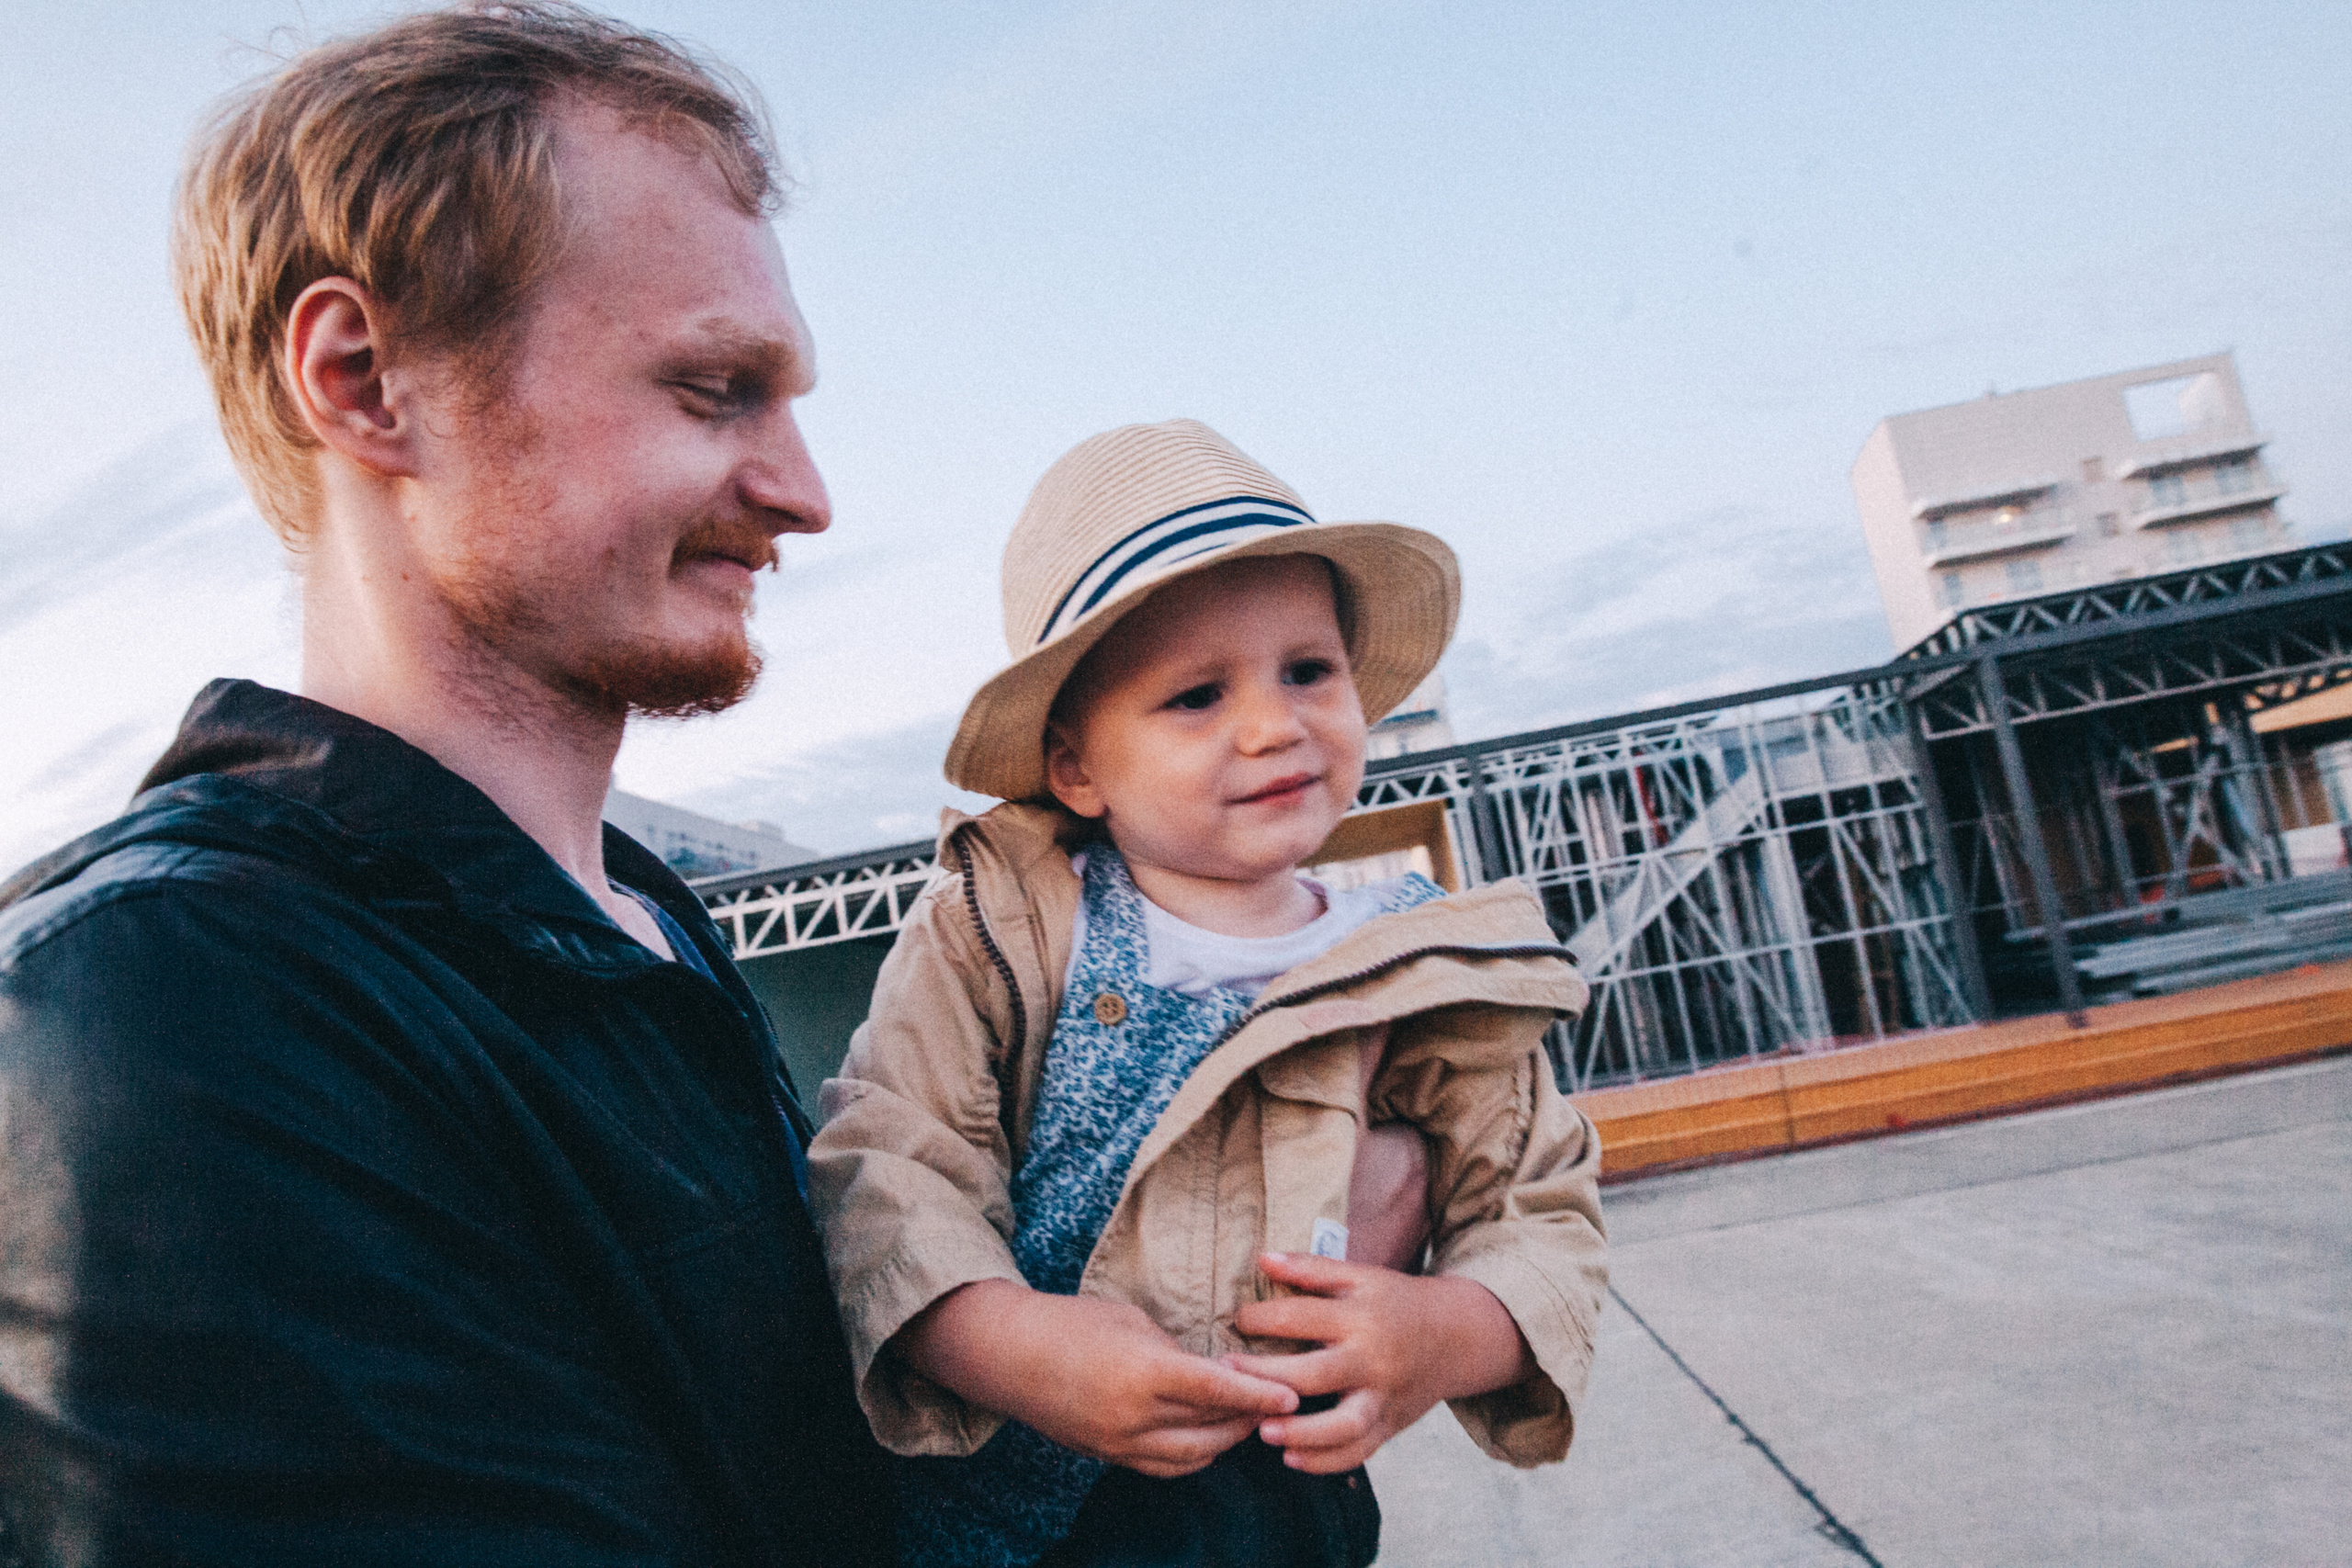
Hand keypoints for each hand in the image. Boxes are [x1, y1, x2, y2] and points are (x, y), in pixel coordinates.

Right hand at [896, 1280, 1300, 1476]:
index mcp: (1143, 1373)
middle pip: (1211, 1424)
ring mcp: (1119, 1443)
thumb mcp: (1131, 1322)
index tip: (1291, 1395)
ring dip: (1225, 1438)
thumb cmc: (1070, 1323)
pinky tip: (1209, 1437)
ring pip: (1193, 1454)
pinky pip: (1165, 1466)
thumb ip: (1175, 1351)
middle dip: (1249, 1414)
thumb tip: (1212, 1370)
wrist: (1008, 1356)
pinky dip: (1195, 1455)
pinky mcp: (1108, 1456)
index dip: (1258, 1394)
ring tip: (1248, 1418)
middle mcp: (1134, 1416)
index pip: (1216, 1389)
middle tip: (1277, 1398)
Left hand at [1226, 1252, 1535, 1473]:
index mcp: (1361, 1316)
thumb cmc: (1397, 1302)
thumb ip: (1312, 1268)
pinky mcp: (1390, 1425)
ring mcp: (1383, 1397)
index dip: (1261, 1319)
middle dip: (1266, 1377)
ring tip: (1262, 1430)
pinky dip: (1326, 1461)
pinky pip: (1359, 1451)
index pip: (1301, 1317)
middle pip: (1314, 1375)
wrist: (1458, 1336)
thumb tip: (1262, 1259)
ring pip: (1343, 1425)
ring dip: (1301, 1432)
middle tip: (1226, 1374)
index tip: (1236, 1322)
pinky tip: (1291, 1458)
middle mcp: (1372, 1359)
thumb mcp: (1361, 1276)